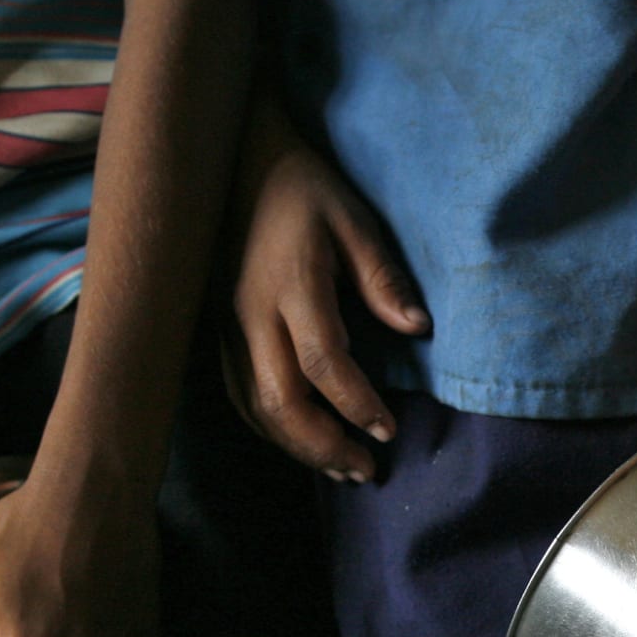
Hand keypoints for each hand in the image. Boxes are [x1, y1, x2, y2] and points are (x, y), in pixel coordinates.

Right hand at [225, 116, 427, 481]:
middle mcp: (253, 315)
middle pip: (280, 400)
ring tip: (341, 470)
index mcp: (293, 285)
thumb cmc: (304, 190)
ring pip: (255, 407)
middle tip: (366, 470)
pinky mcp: (220, 334)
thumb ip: (382, 277)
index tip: (388, 430)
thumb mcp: (353, 220)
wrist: (235, 166)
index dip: (355, 403)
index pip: (322, 360)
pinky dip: (272, 430)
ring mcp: (230, 327)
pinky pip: (240, 396)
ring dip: (298, 447)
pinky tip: (302, 443)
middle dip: (324, 445)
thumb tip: (416, 327)